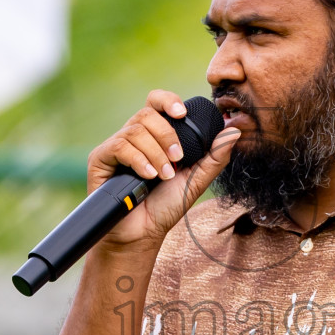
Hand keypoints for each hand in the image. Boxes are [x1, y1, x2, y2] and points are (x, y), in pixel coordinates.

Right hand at [87, 90, 240, 252]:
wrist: (143, 233)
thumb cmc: (166, 206)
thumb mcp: (196, 180)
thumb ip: (215, 156)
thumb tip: (233, 130)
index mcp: (154, 135)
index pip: (157, 103)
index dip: (168, 100)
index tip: (183, 113)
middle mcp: (134, 136)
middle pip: (147, 113)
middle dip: (167, 135)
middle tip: (177, 159)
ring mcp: (116, 146)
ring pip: (135, 130)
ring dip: (156, 153)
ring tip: (164, 175)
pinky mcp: (100, 158)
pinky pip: (120, 146)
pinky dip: (139, 160)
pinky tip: (149, 176)